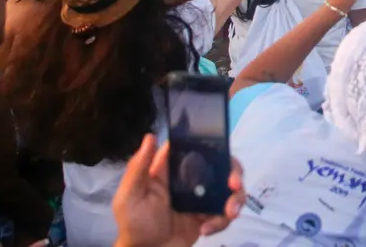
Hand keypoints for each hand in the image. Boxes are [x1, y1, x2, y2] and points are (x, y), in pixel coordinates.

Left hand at [112, 135, 243, 246]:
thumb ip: (138, 168)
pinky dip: (221, 221)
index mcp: (173, 170)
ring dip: (236, 199)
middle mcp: (191, 179)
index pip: (197, 148)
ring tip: (230, 213)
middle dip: (235, 173)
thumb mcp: (129, 196)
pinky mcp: (210, 216)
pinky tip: (206, 230)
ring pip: (231, 188)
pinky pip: (226, 212)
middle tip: (234, 186)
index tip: (222, 153)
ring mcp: (203, 198)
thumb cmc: (134, 224)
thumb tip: (151, 136)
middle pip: (222, 165)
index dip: (213, 145)